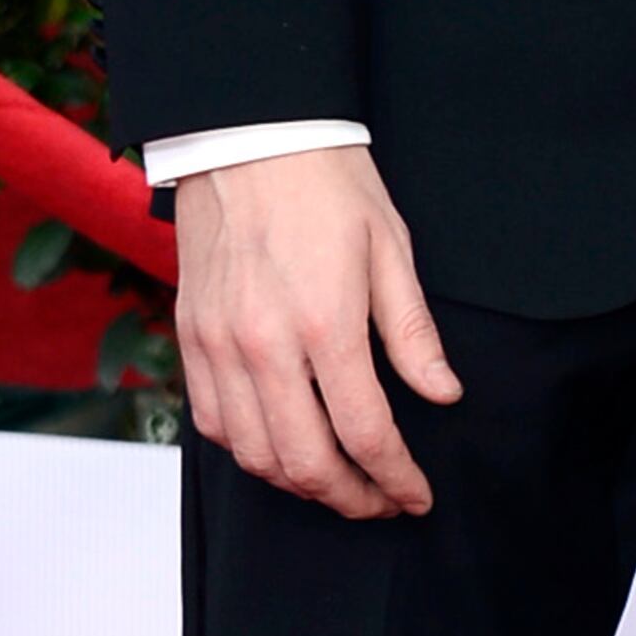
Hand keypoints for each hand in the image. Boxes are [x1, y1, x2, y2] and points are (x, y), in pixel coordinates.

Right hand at [171, 144, 463, 516]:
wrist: (247, 134)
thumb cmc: (328, 183)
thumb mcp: (390, 249)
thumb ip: (412, 334)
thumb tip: (444, 395)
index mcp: (324, 324)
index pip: (366, 434)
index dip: (397, 479)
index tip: (417, 496)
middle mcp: (263, 345)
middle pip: (305, 462)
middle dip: (350, 498)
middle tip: (382, 502)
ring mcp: (218, 345)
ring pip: (254, 454)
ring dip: (299, 483)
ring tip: (337, 482)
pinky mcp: (191, 337)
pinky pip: (213, 422)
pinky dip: (249, 451)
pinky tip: (282, 447)